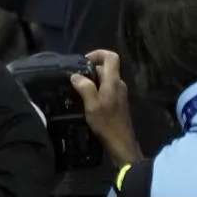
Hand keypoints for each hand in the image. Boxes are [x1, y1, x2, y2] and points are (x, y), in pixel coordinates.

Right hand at [71, 50, 141, 167]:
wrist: (121, 143)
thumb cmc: (106, 123)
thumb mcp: (92, 105)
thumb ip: (84, 88)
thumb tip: (75, 75)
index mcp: (113, 80)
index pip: (111, 56)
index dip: (98, 54)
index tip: (84, 61)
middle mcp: (118, 83)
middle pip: (107, 68)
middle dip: (91, 69)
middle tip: (76, 78)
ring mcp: (119, 93)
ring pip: (106, 79)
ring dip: (93, 81)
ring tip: (78, 90)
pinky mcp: (118, 102)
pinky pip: (107, 89)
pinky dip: (97, 90)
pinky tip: (87, 101)